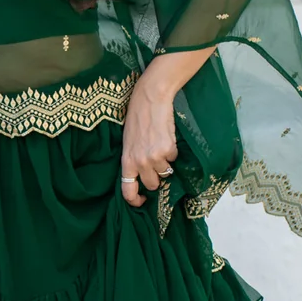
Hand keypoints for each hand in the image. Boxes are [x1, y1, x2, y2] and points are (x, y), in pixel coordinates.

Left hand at [120, 71, 177, 207]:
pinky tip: (166, 138)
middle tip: (156, 163)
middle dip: (156, 177)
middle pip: (153, 185)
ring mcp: (155, 157)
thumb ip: (133, 159)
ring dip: (166, 163)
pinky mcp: (169, 149)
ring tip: (160, 146)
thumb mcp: (128, 141)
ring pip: (166, 172)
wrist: (150, 98)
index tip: (142, 201)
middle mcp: (140, 162)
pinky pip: (174, 158)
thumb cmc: (136, 117)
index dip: (135, 200)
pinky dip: (173, 151)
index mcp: (127, 161)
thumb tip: (142, 175)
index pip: (128, 190)